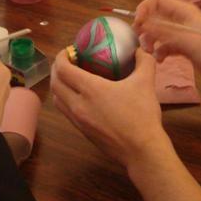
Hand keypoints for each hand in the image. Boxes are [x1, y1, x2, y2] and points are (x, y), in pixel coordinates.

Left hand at [51, 47, 167, 168]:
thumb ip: (144, 61)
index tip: (69, 50)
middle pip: (55, 83)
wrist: (142, 151)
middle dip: (57, 69)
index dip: (61, 57)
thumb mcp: (146, 83)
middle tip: (69, 61)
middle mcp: (78, 105)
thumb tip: (141, 50)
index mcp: (90, 90)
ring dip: (59, 85)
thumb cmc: (141, 115)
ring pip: (57, 99)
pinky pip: (65, 112)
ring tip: (71, 78)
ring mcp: (78, 120)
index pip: (63, 69)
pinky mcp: (82, 132)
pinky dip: (65, 100)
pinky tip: (80, 97)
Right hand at [133, 0, 200, 87]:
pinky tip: (160, 61)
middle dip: (146, 28)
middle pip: (156, 17)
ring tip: (150, 54)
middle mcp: (182, 20)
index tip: (137, 25)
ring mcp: (183, 34)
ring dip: (152, 42)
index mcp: (183, 11)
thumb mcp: (186, 39)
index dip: (144, 9)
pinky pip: (166, 45)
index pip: (157, 1)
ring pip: (160, 33)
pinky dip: (161, 51)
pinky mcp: (185, 47)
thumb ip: (163, 31)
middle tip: (141, 42)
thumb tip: (141, 23)